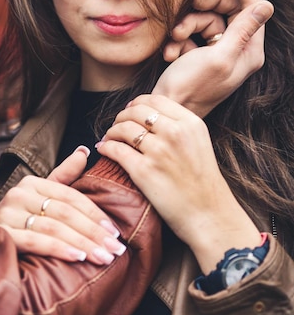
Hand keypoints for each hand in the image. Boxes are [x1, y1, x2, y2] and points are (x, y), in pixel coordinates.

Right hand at [0, 146, 126, 264]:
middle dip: (94, 233)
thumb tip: (84, 150)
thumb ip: (65, 175)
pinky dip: (59, 249)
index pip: (71, 196)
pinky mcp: (2, 234)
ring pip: (53, 227)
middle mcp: (18, 194)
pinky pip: (35, 242)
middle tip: (115, 250)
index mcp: (32, 183)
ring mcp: (8, 213)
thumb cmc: (22, 221)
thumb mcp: (44, 196)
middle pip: (65, 212)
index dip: (96, 214)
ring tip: (102, 257)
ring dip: (82, 243)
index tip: (115, 232)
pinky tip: (78, 258)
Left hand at [96, 95, 260, 272]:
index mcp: (190, 123)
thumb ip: (179, 127)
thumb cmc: (203, 183)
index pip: (155, 99)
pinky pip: (116, 150)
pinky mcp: (144, 171)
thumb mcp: (199, 143)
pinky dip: (106, 147)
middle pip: (136, 111)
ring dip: (111, 131)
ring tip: (109, 138)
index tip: (130, 110)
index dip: (137, 103)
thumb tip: (151, 117)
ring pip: (123, 128)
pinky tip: (103, 149)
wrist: (209, 215)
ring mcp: (159, 151)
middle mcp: (175, 133)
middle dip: (122, 116)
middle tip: (116, 125)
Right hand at [158, 0, 273, 117]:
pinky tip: (170, 52)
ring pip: (204, 21)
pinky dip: (179, 41)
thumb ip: (243, 29)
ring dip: (185, 26)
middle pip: (226, 11)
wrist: (167, 110)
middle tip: (191, 5)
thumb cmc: (192, 87)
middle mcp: (237, 51)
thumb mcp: (219, 56)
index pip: (251, 7)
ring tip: (175, 39)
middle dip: (204, 8)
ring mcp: (217, 53)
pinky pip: (191, 36)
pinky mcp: (199, 56)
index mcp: (249, 52)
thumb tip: (266, 5)